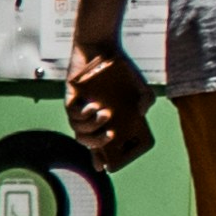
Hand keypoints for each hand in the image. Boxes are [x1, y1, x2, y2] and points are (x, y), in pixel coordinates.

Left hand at [65, 45, 153, 166]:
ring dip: (92, 127)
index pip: (101, 145)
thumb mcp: (139, 87)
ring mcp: (79, 110)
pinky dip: (84, 115)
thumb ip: (145, 100)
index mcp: (107, 121)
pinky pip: (72, 115)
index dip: (102, 158)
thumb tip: (141, 113)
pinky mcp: (70, 99)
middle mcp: (91, 119)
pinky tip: (95, 106)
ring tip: (106, 114)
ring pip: (79, 131)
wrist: (103, 49)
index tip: (106, 167)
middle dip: (98, 145)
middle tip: (111, 137)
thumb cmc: (121, 70)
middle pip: (88, 142)